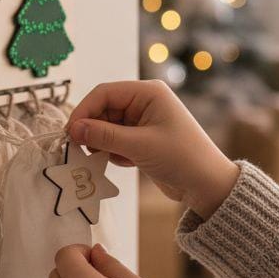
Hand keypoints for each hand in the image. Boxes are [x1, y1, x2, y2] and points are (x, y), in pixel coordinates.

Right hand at [67, 79, 238, 218]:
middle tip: (78, 150)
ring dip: (101, 142)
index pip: (104, 93)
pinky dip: (112, 152)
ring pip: (108, 126)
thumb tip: (73, 129)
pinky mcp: (143, 139)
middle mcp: (144, 102)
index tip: (70, 133)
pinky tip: (122, 164)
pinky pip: (116, 140)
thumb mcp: (139, 146)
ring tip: (100, 159)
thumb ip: (104, 136)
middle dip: (91, 129)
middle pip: (104, 109)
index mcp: (148, 92)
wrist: (208, 185)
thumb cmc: (181, 158)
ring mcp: (143, 121)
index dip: (84, 111)